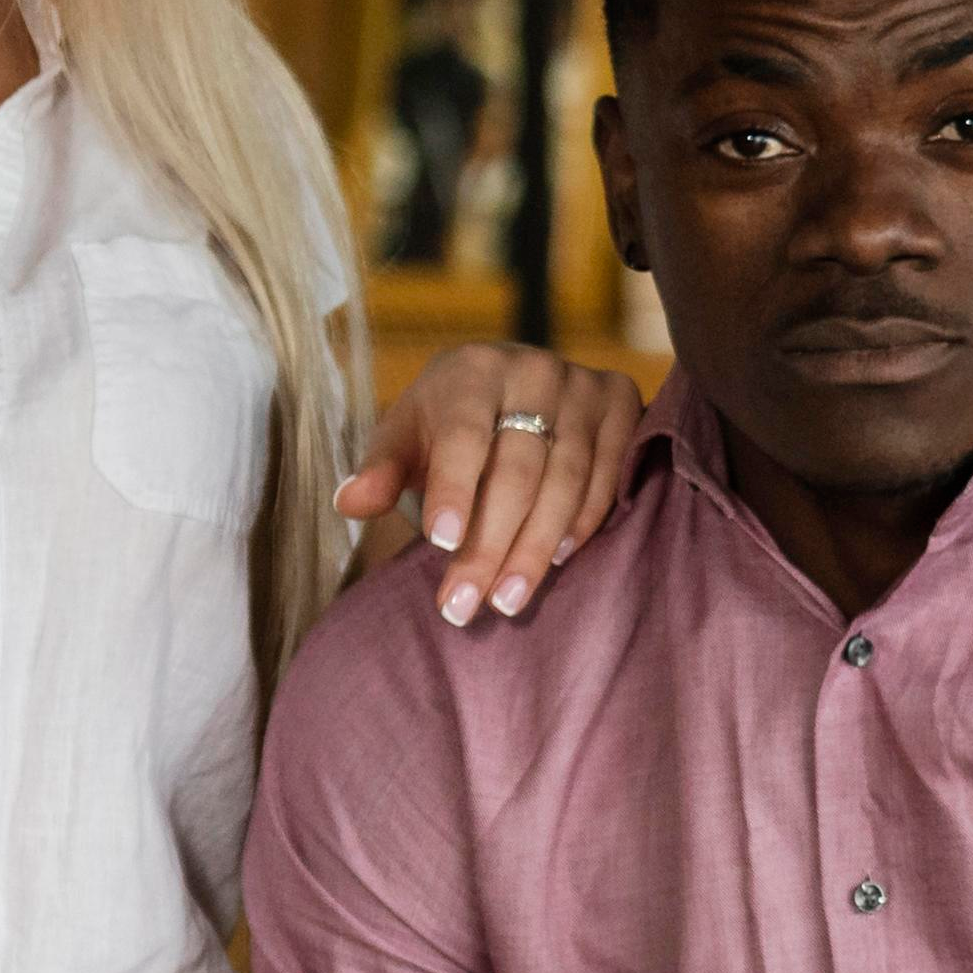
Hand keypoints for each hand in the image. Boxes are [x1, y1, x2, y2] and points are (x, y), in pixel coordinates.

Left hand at [336, 344, 647, 625]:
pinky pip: (608, 477)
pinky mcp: (623, 404)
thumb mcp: (408, 436)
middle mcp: (534, 369)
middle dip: (491, 543)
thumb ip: (382, 469)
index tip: (442, 544)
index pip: (464, 436)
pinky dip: (584, 523)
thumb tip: (348, 502)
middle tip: (466, 603)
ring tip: (507, 600)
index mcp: (471, 369)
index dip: (455, 490)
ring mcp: (584, 386)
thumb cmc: (450, 420)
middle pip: (518, 469)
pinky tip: (558, 560)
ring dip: (536, 548)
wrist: (515, 383)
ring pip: (567, 480)